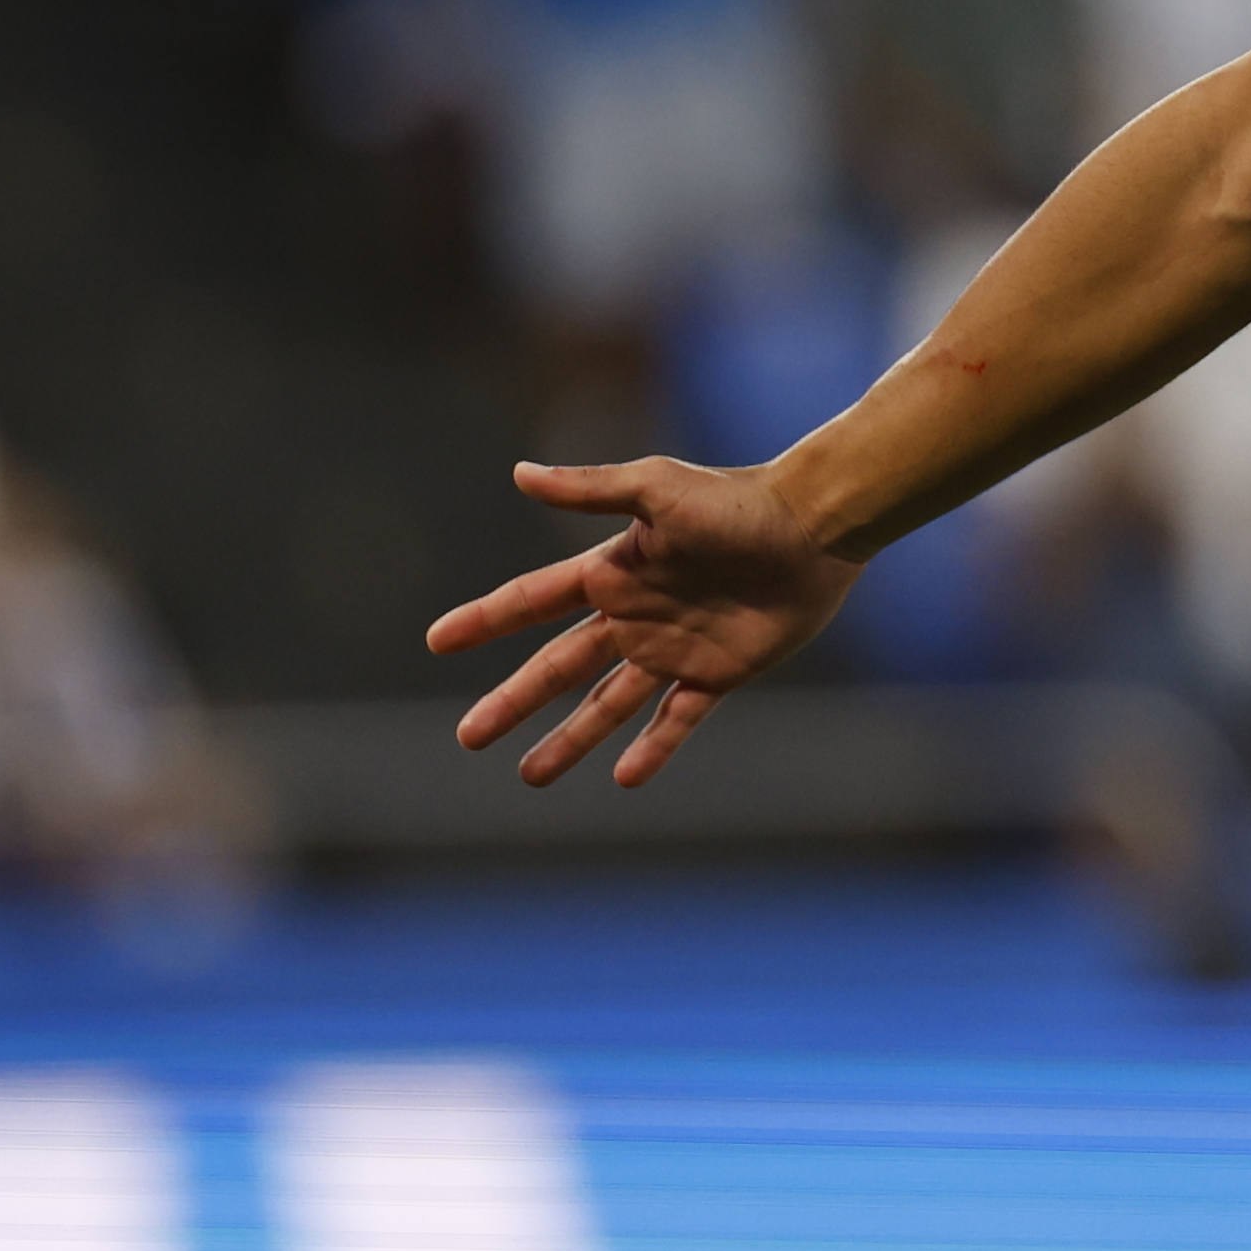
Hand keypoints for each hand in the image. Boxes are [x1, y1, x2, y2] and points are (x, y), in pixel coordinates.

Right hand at [425, 456, 860, 789]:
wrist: (814, 528)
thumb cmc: (736, 501)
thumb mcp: (656, 489)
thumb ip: (589, 489)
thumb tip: (519, 472)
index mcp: (612, 571)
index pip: (532, 601)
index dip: (485, 620)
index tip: (436, 640)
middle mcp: (634, 614)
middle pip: (557, 667)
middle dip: (512, 701)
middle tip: (469, 737)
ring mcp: (673, 648)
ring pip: (607, 705)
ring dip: (569, 739)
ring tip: (531, 776)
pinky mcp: (717, 673)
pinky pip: (676, 720)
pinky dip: (652, 748)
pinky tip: (623, 778)